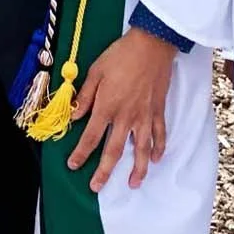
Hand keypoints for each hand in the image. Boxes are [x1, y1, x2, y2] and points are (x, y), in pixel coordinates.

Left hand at [66, 28, 178, 192]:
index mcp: (107, 106)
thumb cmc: (120, 56)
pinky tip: (155, 160)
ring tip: (133, 184)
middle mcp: (126, 116)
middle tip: (96, 187)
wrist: (151, 46)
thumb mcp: (95, 71)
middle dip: (104, 172)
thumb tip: (74, 116)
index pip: (91, 137)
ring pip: (140, 149)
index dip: (81, 153)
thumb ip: (85, 96)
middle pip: (114, 151)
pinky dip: (158, 149)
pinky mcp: (158, 111)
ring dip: (137, 169)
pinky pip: (159, 135)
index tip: (73, 166)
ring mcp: (144, 116)